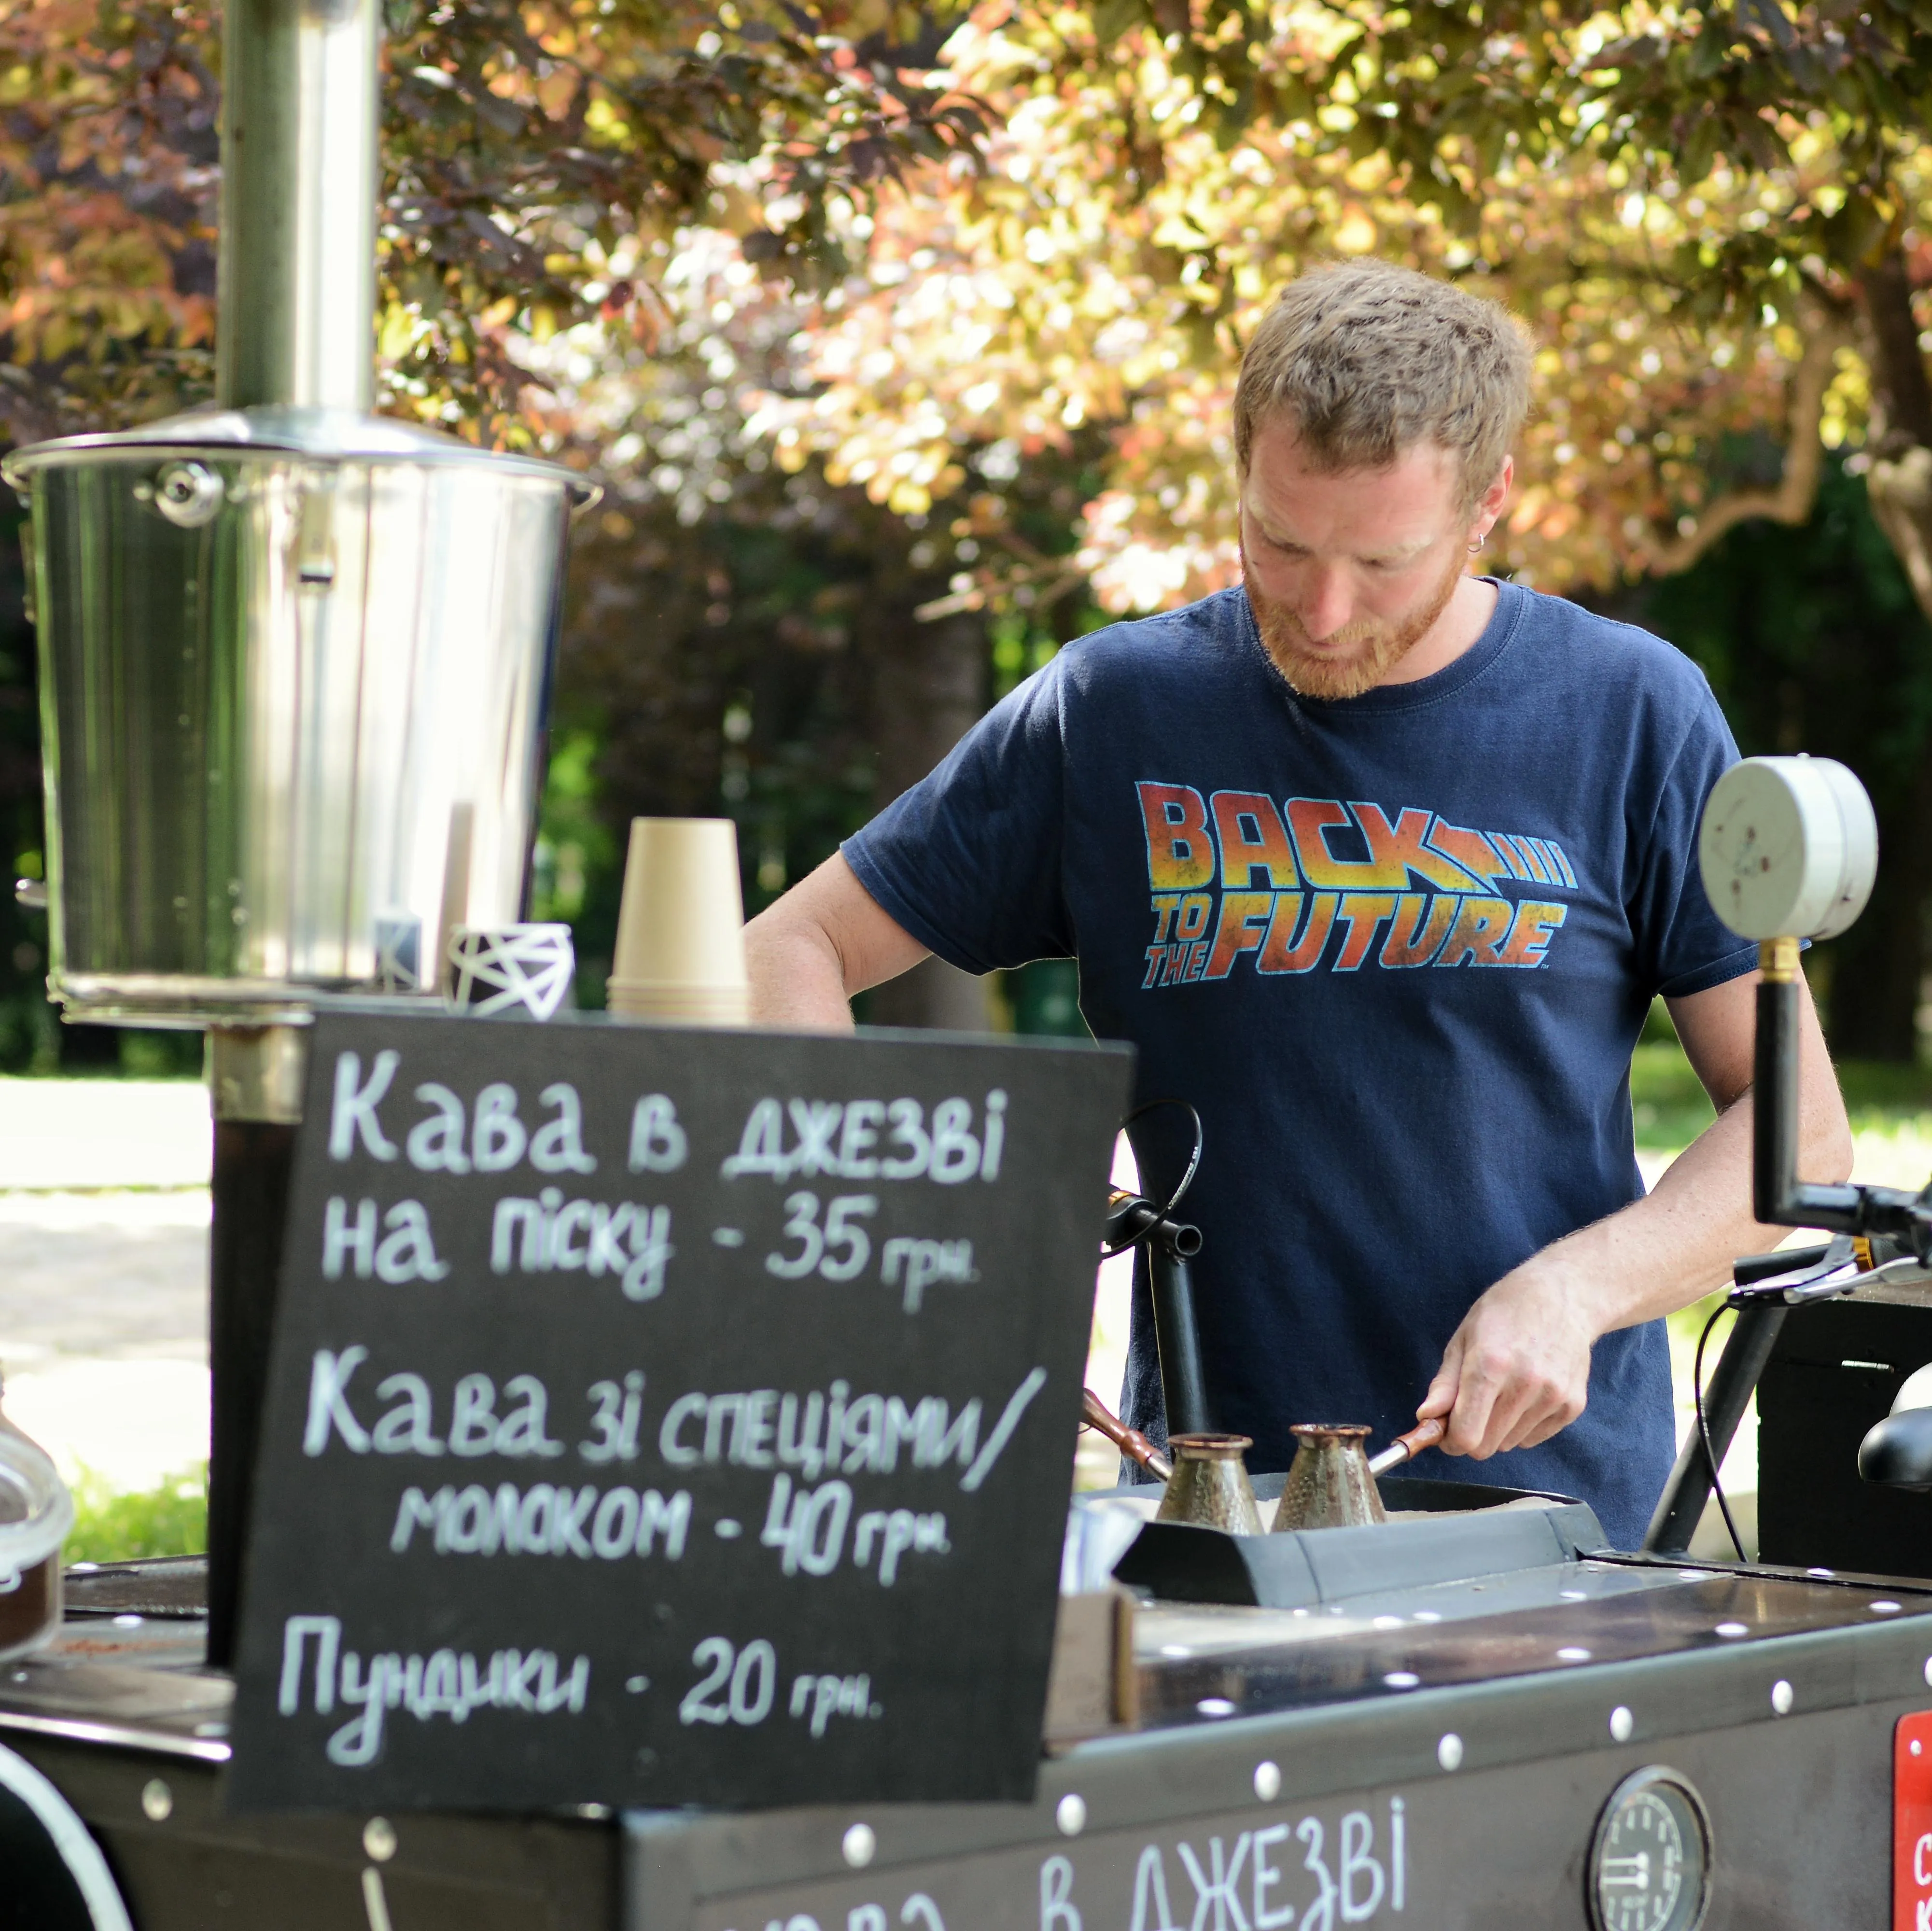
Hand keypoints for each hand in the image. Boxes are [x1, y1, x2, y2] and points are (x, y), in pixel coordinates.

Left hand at [1414, 1256, 1602, 1458]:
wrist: (1563, 1296)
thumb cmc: (1504, 1313)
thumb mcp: (1464, 1339)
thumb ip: (1444, 1384)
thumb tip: (1425, 1417)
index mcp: (1490, 1365)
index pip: (1466, 1436)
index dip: (1449, 1441)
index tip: (1444, 1430)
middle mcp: (1525, 1384)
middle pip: (1486, 1447)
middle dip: (1470, 1436)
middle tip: (1469, 1409)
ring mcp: (1553, 1396)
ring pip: (1510, 1444)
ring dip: (1497, 1429)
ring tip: (1502, 1391)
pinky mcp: (1572, 1405)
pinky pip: (1534, 1437)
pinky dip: (1522, 1425)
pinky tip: (1526, 1393)